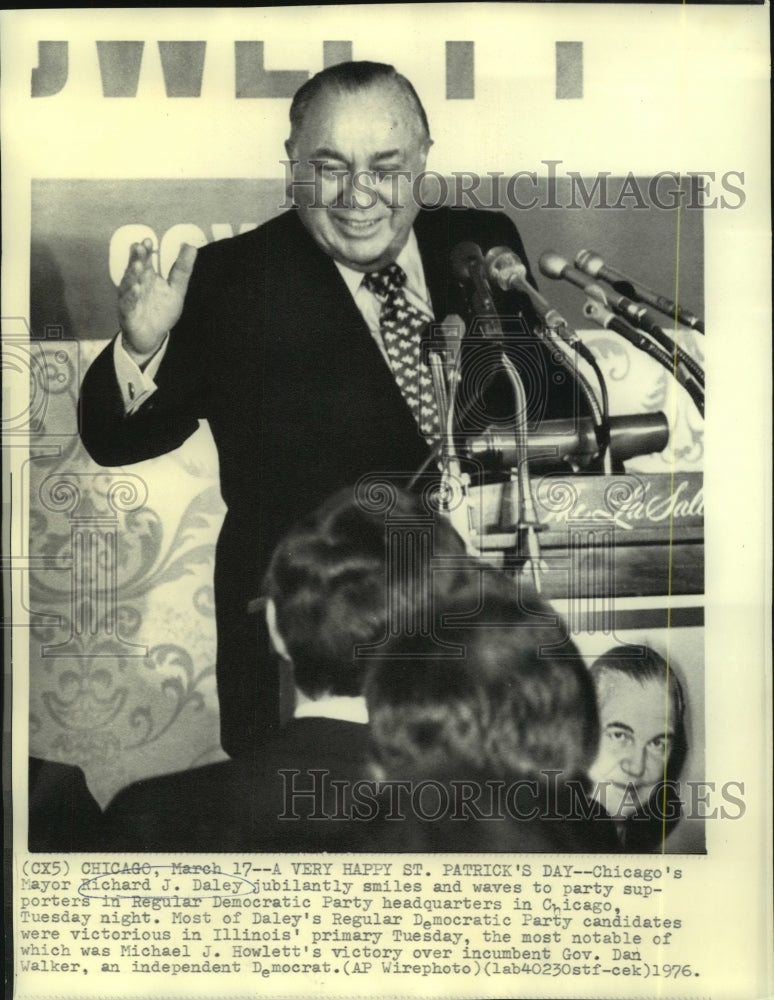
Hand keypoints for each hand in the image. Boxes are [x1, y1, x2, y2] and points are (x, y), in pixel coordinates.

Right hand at [118, 239, 197, 362]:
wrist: (152, 337)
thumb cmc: (161, 311)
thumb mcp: (176, 289)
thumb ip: (182, 269)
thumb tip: (190, 245)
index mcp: (147, 276)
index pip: (145, 259)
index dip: (145, 250)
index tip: (148, 240)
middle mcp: (136, 284)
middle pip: (135, 268)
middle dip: (137, 258)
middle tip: (140, 247)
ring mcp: (130, 298)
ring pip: (129, 284)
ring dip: (132, 274)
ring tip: (137, 266)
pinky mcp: (128, 313)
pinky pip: (128, 303)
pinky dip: (131, 296)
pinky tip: (136, 289)